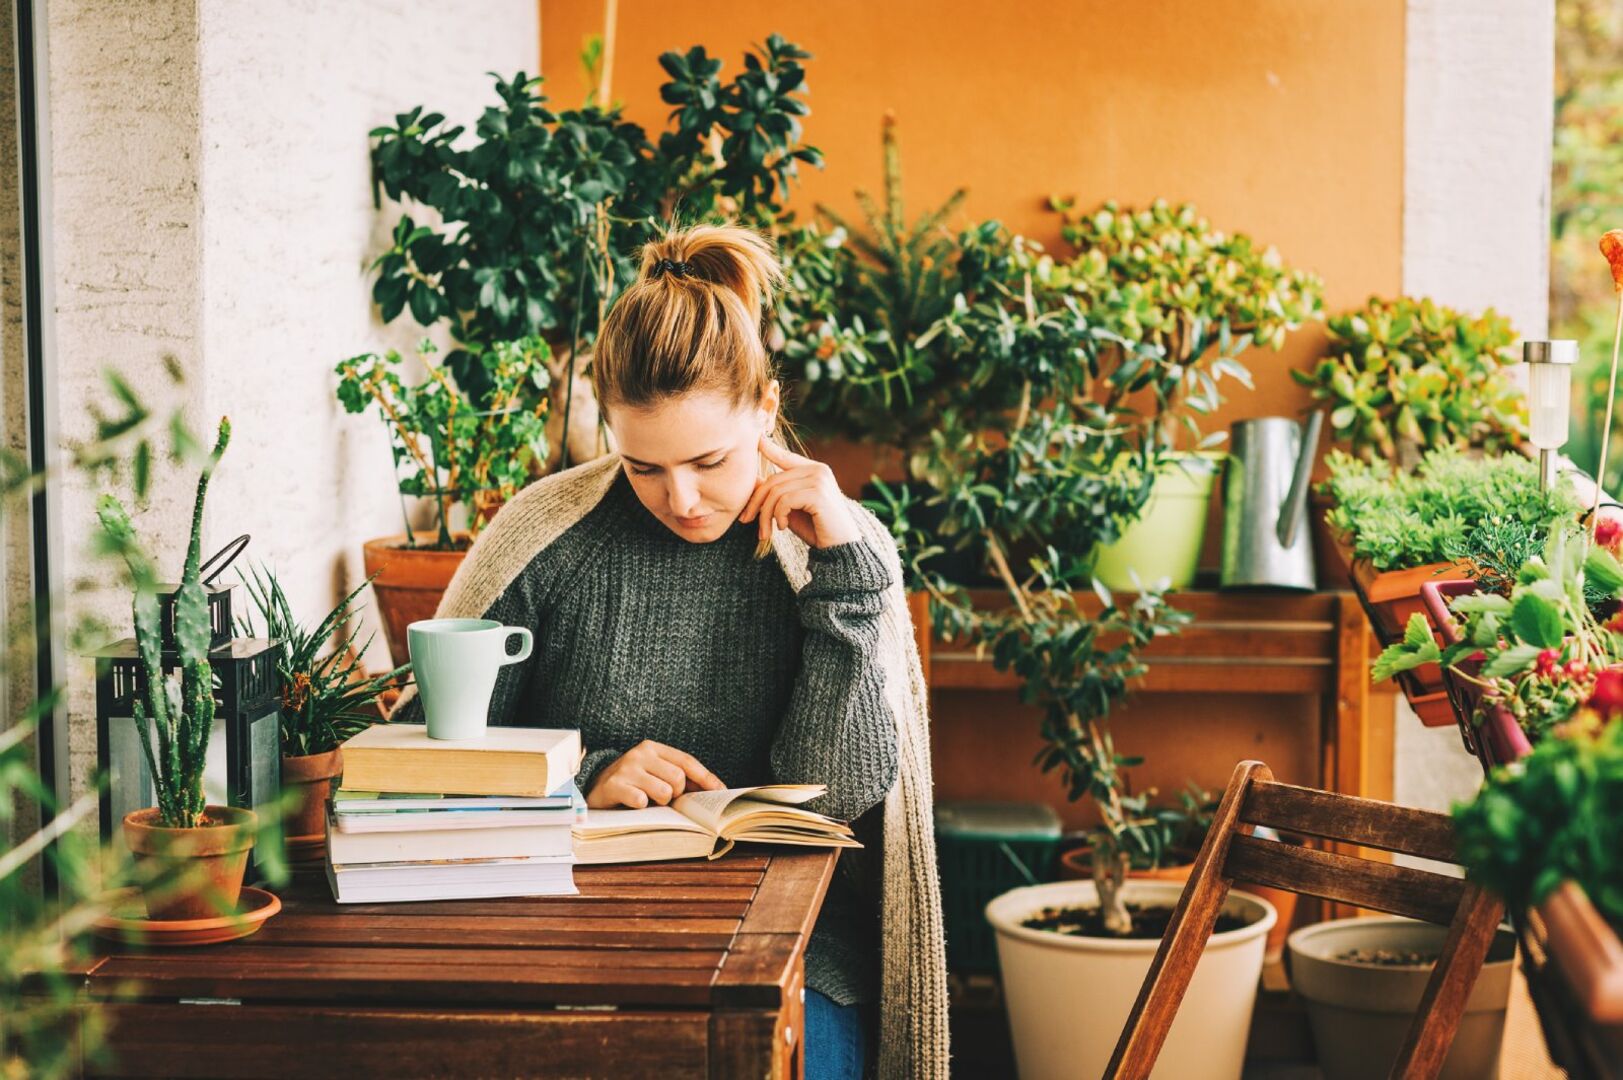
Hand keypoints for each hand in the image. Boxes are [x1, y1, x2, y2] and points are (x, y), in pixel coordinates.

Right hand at [585, 739, 724, 809]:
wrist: (593, 789)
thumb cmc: (632, 783)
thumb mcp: (654, 774)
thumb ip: (679, 777)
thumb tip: (713, 790)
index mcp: (653, 748)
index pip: (687, 762)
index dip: (706, 778)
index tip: (721, 792)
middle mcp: (640, 754)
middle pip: (678, 778)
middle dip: (676, 794)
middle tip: (665, 799)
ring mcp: (626, 769)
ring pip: (664, 791)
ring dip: (660, 803)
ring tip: (649, 802)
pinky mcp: (614, 785)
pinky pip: (642, 801)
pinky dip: (643, 808)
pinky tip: (634, 805)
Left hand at [739, 437, 860, 548]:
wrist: (839, 548)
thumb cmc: (816, 528)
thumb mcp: (791, 509)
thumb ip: (777, 494)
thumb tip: (753, 479)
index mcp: (814, 470)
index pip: (786, 456)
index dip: (769, 448)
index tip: (756, 440)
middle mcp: (818, 470)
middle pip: (773, 480)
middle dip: (756, 502)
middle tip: (746, 521)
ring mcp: (819, 480)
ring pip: (776, 491)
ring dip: (765, 514)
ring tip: (766, 532)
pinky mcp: (818, 493)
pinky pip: (784, 500)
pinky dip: (778, 516)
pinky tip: (782, 527)